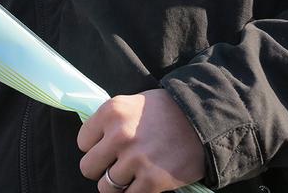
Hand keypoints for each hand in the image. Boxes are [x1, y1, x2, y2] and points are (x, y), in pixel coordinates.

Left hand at [77, 89, 204, 192]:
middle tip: (116, 164)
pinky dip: (134, 192)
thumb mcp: (130, 104)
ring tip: (131, 174)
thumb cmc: (165, 111)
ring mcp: (136, 159)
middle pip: (87, 168)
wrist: (204, 120)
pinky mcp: (153, 180)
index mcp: (111, 112)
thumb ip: (109, 121)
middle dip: (100, 168)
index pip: (82, 142)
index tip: (108, 146)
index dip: (94, 146)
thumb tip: (90, 142)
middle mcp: (119, 135)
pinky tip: (143, 182)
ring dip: (117, 184)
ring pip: (105, 187)